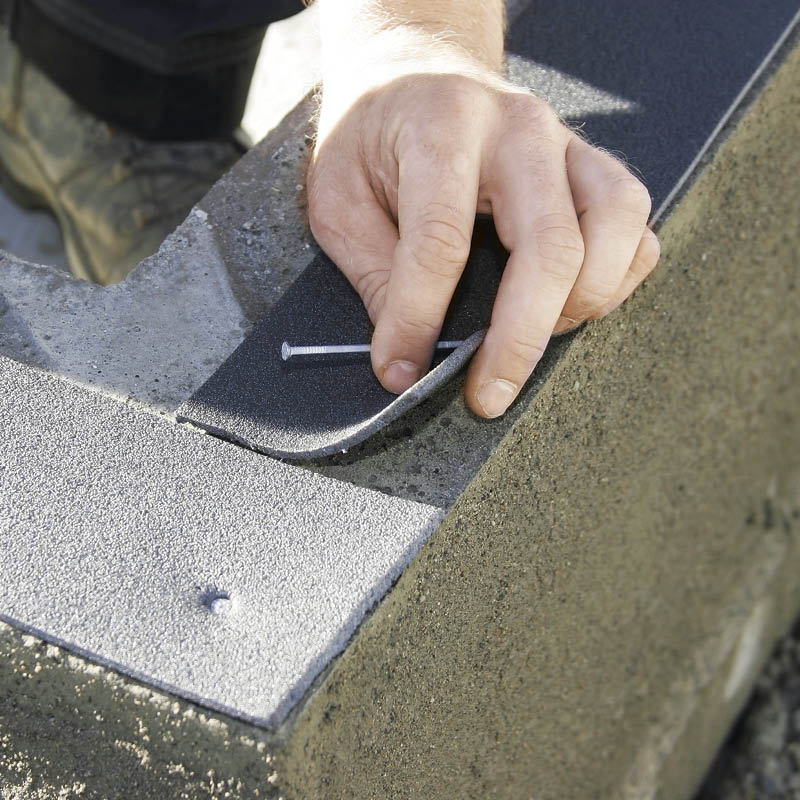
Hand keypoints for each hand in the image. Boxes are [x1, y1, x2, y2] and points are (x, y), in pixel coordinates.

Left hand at [308, 58, 659, 417]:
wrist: (419, 72)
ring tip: (530, 343)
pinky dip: (615, 281)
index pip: (441, 241)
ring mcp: (569, 145)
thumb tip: (404, 356)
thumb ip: (372, 269)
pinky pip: (638, 230)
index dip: (419, 319)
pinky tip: (568, 306)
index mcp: (442, 128)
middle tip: (488, 397)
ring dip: (580, 307)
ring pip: (616, 230)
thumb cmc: (375, 136)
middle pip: (550, 247)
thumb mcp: (338, 194)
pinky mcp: (596, 167)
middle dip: (519, 339)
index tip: (401, 373)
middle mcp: (519, 130)